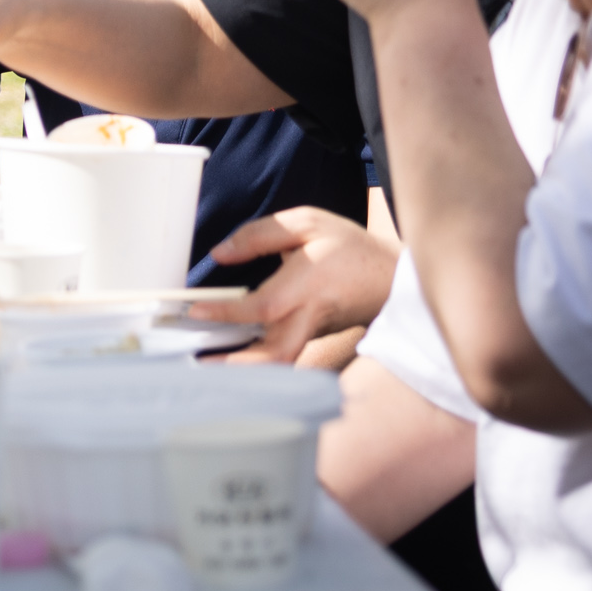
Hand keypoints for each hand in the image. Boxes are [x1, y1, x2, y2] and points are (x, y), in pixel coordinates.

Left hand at [209, 207, 401, 365]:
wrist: (394, 276)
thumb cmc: (349, 247)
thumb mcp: (308, 223)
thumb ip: (261, 235)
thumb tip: (221, 253)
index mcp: (309, 284)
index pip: (265, 306)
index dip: (229, 312)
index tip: (197, 313)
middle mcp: (312, 316)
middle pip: (277, 354)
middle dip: (237, 364)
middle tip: (200, 362)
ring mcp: (314, 333)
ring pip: (280, 361)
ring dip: (243, 368)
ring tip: (206, 363)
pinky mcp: (314, 339)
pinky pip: (283, 354)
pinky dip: (256, 360)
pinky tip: (228, 354)